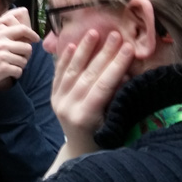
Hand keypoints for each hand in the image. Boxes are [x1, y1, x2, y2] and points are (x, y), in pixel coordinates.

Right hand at [0, 7, 39, 97]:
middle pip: (27, 47)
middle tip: (19, 59)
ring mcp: (2, 56)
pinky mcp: (3, 68)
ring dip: (20, 65)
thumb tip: (22, 31)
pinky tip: (8, 74)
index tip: (35, 39)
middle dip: (26, 55)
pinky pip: (19, 71)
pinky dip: (16, 74)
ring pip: (24, 61)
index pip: (22, 29)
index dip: (32, 34)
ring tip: (11, 67)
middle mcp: (1, 43)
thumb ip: (2, 34)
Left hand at [51, 30, 133, 158]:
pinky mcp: (52, 96)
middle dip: (103, 53)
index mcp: (85, 117)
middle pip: (87, 75)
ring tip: (94, 32)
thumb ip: (119, 98)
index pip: (103, 85)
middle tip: (116, 35)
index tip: (129, 47)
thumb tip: (127, 71)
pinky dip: (65, 59)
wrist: (81, 149)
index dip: (116, 65)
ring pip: (71, 71)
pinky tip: (73, 44)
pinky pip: (58, 74)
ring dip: (83, 50)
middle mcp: (68, 108)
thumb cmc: (105, 138)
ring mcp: (57, 102)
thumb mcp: (116, 121)